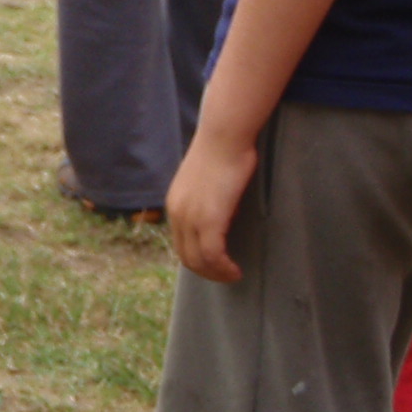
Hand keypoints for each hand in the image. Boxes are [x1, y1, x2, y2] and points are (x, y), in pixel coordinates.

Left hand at [166, 131, 256, 281]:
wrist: (224, 136)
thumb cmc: (223, 152)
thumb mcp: (208, 181)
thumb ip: (208, 200)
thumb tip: (223, 215)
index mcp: (175, 204)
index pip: (180, 243)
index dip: (198, 259)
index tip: (217, 264)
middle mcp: (177, 213)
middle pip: (186, 257)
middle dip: (207, 272)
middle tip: (228, 275)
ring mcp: (191, 217)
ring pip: (198, 260)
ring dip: (217, 273)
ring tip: (234, 275)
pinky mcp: (209, 218)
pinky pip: (213, 255)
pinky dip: (224, 268)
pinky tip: (236, 269)